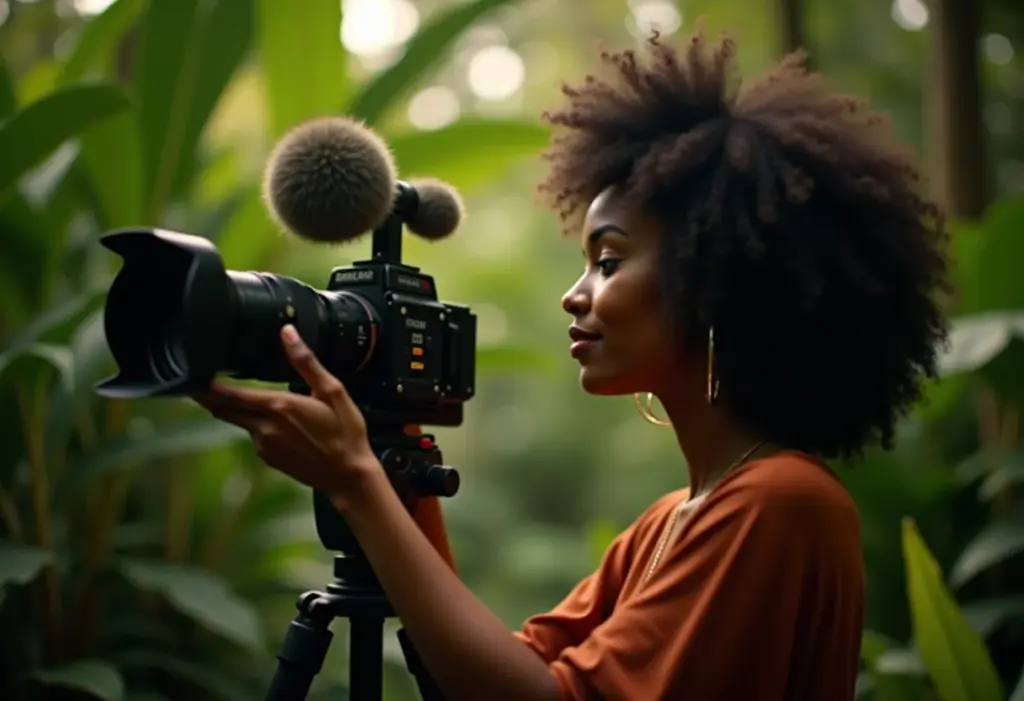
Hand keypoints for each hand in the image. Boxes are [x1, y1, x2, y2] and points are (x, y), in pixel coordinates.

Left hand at [192, 325, 379, 501]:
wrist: (349, 475)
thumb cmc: (346, 434)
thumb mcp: (332, 391)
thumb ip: (306, 361)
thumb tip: (288, 333)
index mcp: (279, 407)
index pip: (230, 395)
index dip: (206, 386)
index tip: (193, 377)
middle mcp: (265, 428)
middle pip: (223, 410)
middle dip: (207, 397)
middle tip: (195, 384)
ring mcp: (264, 446)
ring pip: (239, 422)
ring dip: (234, 410)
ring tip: (233, 396)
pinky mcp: (268, 458)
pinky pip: (253, 437)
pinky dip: (255, 426)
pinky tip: (273, 422)